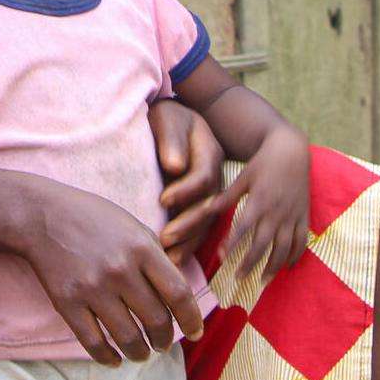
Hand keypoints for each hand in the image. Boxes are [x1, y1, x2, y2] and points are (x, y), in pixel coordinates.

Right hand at [22, 186, 203, 364]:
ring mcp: (92, 288)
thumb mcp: (133, 226)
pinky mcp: (67, 303)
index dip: (192, 319)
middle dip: (165, 340)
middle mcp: (120, 270)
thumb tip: (178, 293)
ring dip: (140, 353)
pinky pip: (94, 343)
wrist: (41, 216)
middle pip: (156, 321)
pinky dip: (108, 358)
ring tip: (142, 353)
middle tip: (163, 343)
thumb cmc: (93, 218)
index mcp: (141, 248)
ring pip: (128, 339)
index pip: (178, 294)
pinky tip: (115, 359)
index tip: (196, 333)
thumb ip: (157, 256)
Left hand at [149, 100, 224, 265]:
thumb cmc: (167, 118)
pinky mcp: (203, 205)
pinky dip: (190, 246)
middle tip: (164, 239)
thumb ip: (170, 140)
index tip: (163, 199)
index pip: (203, 177)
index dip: (185, 190)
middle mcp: (216, 176)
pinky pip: (202, 229)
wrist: (172, 119)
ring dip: (190, 243)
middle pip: (208, 205)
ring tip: (171, 259)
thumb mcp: (168, 119)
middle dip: (187, 225)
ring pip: (208, 223)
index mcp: (210, 152)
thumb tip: (174, 166)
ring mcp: (212, 193)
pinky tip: (175, 261)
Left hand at [219, 130, 310, 281]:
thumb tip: (207, 209)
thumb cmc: (263, 163)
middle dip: (250, 263)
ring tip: (263, 281)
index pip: (244, 228)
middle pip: (263, 244)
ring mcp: (292, 215)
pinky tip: (287, 267)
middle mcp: (276, 211)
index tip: (222, 259)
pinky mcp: (303, 216)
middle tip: (239, 278)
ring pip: (284, 247)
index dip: (233, 244)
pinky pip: (301, 241)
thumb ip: (227, 196)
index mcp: (259, 201)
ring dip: (273, 266)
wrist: (292, 151)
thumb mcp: (243, 176)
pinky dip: (295, 256)